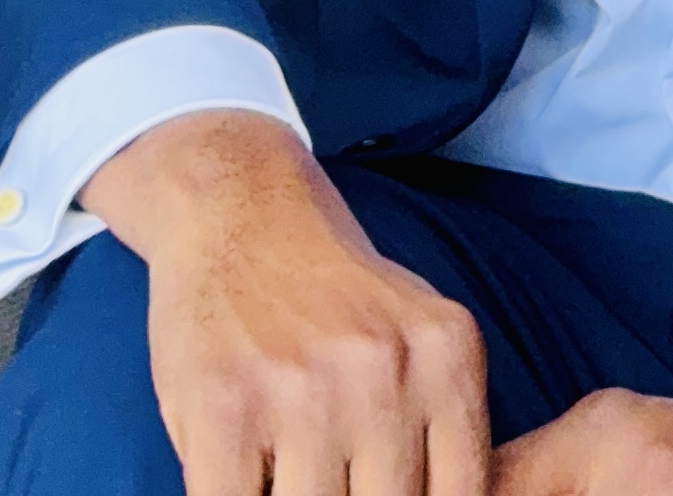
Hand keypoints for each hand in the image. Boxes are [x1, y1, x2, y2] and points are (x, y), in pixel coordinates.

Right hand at [82, 111, 488, 495]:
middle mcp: (386, 369)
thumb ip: (441, 423)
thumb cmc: (333, 291)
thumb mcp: (418, 333)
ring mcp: (304, 389)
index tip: (384, 487)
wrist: (239, 204)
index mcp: (447, 354)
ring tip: (291, 469)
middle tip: (339, 477)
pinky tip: (241, 472)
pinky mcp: (225, 408)